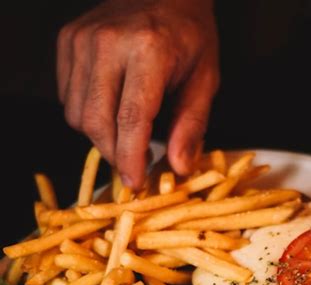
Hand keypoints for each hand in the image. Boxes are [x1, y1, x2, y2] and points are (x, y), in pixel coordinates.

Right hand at [57, 0, 218, 188]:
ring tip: (127, 131)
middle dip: (114, 153)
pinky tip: (111, 106)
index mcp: (149, 49)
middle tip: (135, 162)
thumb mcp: (205, 80)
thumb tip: (177, 168)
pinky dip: (87, 114)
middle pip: (96, 122)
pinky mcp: (67, 40)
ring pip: (77, 114)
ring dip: (101, 136)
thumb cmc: (190, 38)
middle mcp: (108, 41)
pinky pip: (67, 97)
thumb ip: (191, 126)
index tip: (134, 183)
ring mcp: (82, 39)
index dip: (129, 158)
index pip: (131, 119)